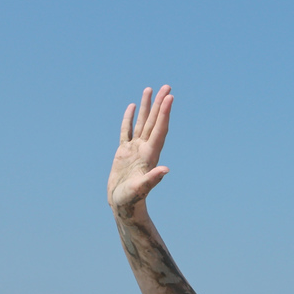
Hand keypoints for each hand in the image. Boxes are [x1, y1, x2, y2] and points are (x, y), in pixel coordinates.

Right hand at [108, 85, 172, 212]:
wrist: (122, 207)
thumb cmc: (131, 201)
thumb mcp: (141, 190)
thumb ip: (152, 179)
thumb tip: (165, 170)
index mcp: (150, 155)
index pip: (160, 129)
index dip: (165, 113)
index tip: (170, 97)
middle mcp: (145, 149)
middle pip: (154, 122)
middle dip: (160, 104)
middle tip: (167, 87)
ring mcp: (134, 150)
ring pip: (142, 123)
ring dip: (147, 107)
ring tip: (150, 89)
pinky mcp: (123, 153)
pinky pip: (126, 131)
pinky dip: (129, 119)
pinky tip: (131, 107)